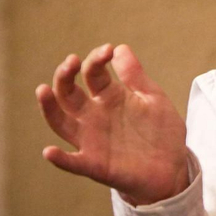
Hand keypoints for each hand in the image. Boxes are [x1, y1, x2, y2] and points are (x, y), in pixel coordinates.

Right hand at [35, 43, 189, 205]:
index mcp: (108, 96)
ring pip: (61, 122)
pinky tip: (50, 151)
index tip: (109, 50)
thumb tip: (120, 48)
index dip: (96, 59)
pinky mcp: (95, 164)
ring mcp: (91, 139)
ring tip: (43, 90)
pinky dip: (60, 159)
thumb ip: (136, 76)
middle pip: (68, 93)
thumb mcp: (153, 99)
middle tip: (71, 61)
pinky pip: (72, 162)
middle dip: (65, 75)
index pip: (92, 73)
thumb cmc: (160, 132)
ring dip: (49, 107)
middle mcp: (93, 115)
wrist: (172, 168)